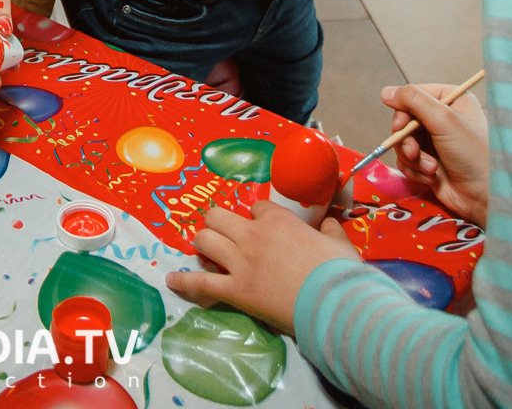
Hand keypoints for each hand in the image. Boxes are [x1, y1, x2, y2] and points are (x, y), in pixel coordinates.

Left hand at [165, 202, 359, 336]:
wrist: (334, 304)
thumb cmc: (340, 273)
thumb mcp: (340, 243)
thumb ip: (330, 230)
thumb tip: (330, 223)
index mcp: (279, 220)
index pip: (256, 207)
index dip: (257, 217)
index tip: (262, 228)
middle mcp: (253, 236)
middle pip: (218, 217)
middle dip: (219, 223)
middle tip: (225, 234)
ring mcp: (241, 263)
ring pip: (204, 240)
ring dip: (203, 243)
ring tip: (205, 250)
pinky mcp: (235, 291)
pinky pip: (200, 282)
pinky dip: (184, 281)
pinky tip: (171, 280)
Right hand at [379, 82, 489, 224]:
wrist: (485, 196)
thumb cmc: (472, 154)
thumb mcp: (443, 120)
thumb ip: (413, 101)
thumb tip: (385, 92)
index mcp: (452, 101)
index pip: (415, 96)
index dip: (403, 111)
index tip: (400, 126)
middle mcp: (443, 119)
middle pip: (405, 120)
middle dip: (406, 139)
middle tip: (413, 152)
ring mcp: (436, 142)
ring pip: (403, 142)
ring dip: (412, 157)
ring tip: (430, 168)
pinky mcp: (429, 163)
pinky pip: (407, 161)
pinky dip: (415, 170)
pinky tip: (432, 177)